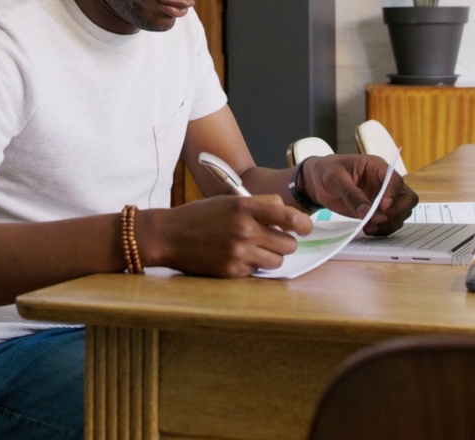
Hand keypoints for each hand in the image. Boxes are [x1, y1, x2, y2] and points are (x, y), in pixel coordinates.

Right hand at [150, 195, 312, 277]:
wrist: (169, 235)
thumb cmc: (200, 216)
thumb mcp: (229, 201)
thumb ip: (259, 206)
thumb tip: (287, 215)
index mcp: (245, 207)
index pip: (289, 217)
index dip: (303, 224)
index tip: (305, 228)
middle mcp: (244, 229)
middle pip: (288, 244)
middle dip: (286, 243)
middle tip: (275, 240)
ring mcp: (238, 252)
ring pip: (276, 261)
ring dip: (271, 257)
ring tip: (256, 250)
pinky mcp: (231, 271)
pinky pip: (256, 272)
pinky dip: (251, 267)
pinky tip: (236, 257)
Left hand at [299, 155, 417, 235]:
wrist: (318, 181)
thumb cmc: (327, 171)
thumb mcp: (335, 178)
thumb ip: (351, 194)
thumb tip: (367, 212)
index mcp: (377, 167)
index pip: (395, 180)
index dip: (392, 194)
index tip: (382, 207)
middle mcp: (385, 183)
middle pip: (407, 198)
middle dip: (397, 212)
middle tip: (378, 219)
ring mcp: (383, 198)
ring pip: (401, 213)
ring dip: (389, 223)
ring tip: (369, 226)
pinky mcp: (377, 211)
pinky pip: (389, 222)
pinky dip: (383, 229)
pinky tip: (368, 229)